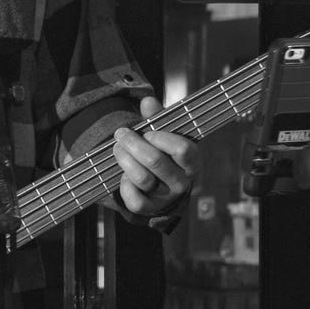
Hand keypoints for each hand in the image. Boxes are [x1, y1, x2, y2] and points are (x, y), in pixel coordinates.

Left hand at [109, 96, 194, 217]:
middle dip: (133, 144)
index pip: (182, 149)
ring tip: (117, 149)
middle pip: (155, 161)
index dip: (160, 138)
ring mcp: (166, 196)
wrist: (162, 188)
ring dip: (124, 160)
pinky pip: (134, 199)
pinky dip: (124, 185)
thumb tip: (147, 100)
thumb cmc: (164, 154)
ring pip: (142, 178)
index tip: (146, 132)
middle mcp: (182, 180)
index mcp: (192, 160)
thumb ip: (158, 118)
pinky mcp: (149, 208)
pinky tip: (123, 175)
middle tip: (121, 134)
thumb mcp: (165, 134)